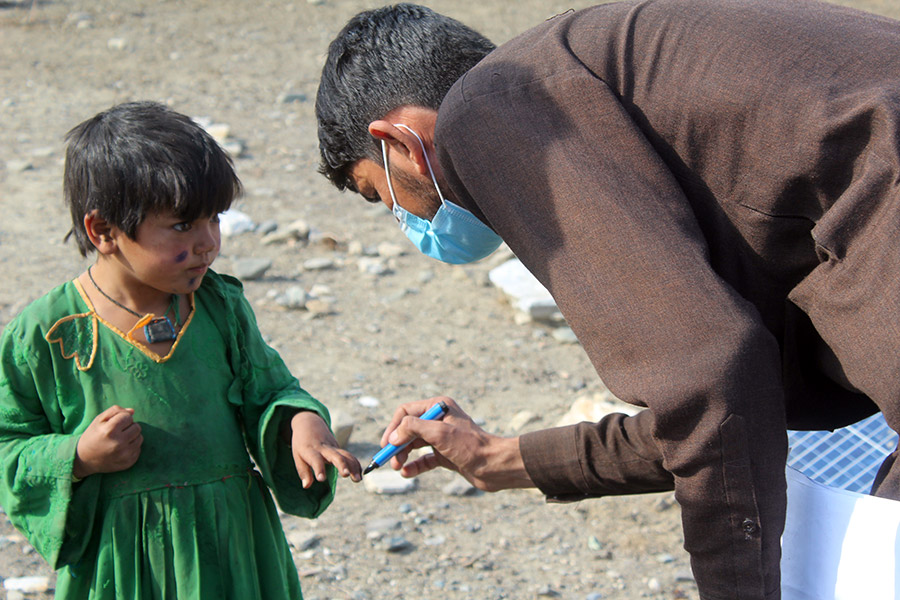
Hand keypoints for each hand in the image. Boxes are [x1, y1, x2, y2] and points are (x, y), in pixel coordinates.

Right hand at [74, 405, 142, 478]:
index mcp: (110, 430)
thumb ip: (115, 411)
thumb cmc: (92, 436)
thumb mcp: (99, 420)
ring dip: (132, 437)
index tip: (114, 424)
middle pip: (137, 427)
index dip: (121, 418)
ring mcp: (124, 454)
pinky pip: (138, 449)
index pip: (128, 417)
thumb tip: (132, 411)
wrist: (84, 460)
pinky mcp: (128, 462)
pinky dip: (131, 447)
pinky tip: (120, 449)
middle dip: (128, 427)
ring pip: (140, 437)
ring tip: (119, 440)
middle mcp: (118, 443)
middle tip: (117, 432)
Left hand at [288, 411, 360, 486]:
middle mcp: (324, 448)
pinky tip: (359, 474)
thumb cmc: (302, 443)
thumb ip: (303, 471)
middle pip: (335, 455)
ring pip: (346, 455)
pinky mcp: (338, 448)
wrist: (309, 423)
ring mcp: (333, 447)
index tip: (321, 479)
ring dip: (353, 466)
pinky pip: (349, 456)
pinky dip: (356, 464)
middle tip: (346, 474)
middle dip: (341, 465)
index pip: (315, 459)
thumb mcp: (297, 456)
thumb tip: (306, 486)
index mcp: (310, 450)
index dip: (319, 469)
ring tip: (357, 479)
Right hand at [379, 396, 532, 491]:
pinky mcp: (446, 455)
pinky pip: (424, 459)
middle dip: (397, 445)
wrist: (495, 466)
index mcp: (438, 407)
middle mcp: (439, 420)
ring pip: (414, 445)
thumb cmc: (471, 446)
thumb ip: (413, 428)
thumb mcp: (440, 433)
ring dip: (403, 456)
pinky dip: (414, 466)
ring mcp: (442, 438)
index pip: (406, 412)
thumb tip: (393, 436)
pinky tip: (406, 473)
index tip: (386, 445)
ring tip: (397, 468)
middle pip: (408, 430)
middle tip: (389, 461)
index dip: (393, 427)